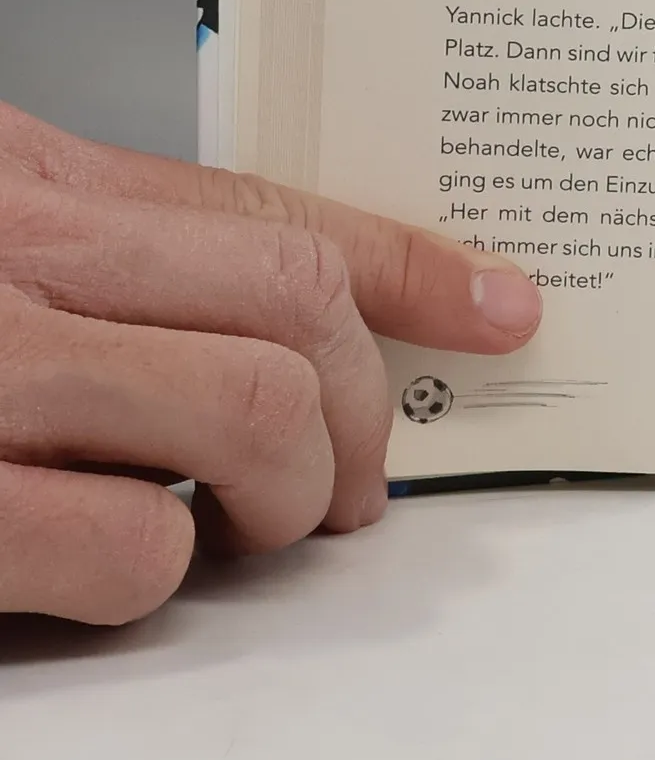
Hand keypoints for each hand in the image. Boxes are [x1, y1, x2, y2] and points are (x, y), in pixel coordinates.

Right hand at [0, 105, 540, 623]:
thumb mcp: (6, 247)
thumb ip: (130, 264)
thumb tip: (313, 319)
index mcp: (39, 185)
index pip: (270, 209)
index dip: (406, 266)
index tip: (499, 308)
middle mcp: (24, 254)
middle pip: (293, 302)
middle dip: (359, 412)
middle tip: (348, 489)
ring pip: (256, 410)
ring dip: (281, 495)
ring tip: (233, 530)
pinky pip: (139, 547)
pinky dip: (156, 574)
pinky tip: (107, 563)